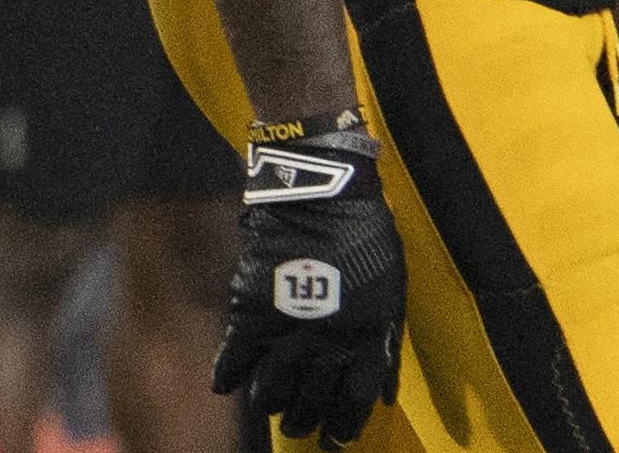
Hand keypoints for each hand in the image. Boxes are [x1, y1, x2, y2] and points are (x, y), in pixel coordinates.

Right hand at [221, 121, 404, 443]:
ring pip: (274, 382)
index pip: (352, 400)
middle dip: (304, 419)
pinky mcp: (252, 304)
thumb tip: (384, 396)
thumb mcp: (392, 294)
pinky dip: (229, 370)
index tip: (334, 440)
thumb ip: (386, 346)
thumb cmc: (367, 235)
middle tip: (297, 429)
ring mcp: (285, 324)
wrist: (322, 191)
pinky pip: (236, 349)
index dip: (343, 424)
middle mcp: (324, 342)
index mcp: (363, 340)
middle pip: (311, 397)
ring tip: (269, 411)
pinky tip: (226, 387)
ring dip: (271, 403)